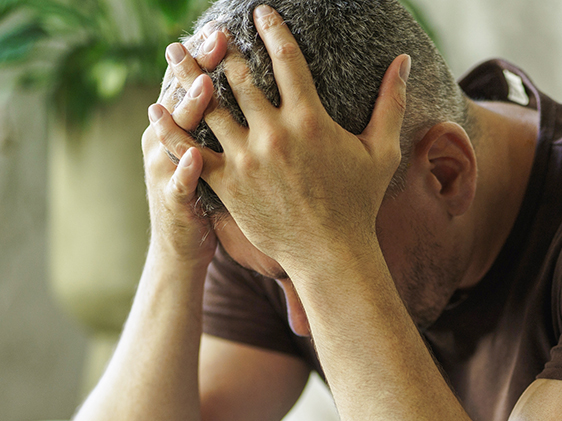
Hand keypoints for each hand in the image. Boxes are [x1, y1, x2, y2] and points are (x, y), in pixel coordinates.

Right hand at [141, 27, 227, 265]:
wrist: (182, 245)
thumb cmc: (204, 191)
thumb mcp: (211, 148)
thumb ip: (222, 114)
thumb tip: (242, 77)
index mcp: (178, 123)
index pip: (188, 78)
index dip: (203, 52)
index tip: (224, 28)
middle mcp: (165, 139)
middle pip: (180, 93)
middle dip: (198, 63)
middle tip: (218, 38)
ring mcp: (166, 169)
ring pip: (175, 133)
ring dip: (188, 108)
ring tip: (205, 85)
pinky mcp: (173, 200)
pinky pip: (180, 182)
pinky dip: (185, 169)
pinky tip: (196, 155)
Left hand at [152, 5, 410, 273]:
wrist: (331, 254)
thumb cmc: (359, 203)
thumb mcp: (382, 150)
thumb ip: (391, 101)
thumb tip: (405, 60)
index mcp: (310, 118)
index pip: (288, 58)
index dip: (271, 29)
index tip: (259, 11)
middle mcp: (275, 133)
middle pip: (239, 76)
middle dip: (218, 47)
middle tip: (204, 30)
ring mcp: (247, 158)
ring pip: (208, 106)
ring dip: (187, 76)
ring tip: (173, 53)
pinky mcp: (228, 183)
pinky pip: (191, 151)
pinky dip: (171, 128)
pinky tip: (156, 108)